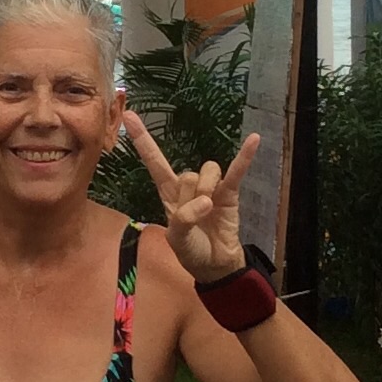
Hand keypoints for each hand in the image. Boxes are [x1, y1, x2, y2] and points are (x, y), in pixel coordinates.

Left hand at [123, 111, 259, 282]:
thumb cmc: (190, 250)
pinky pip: (237, 171)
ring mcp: (211, 187)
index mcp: (168, 193)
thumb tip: (207, 201)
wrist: (214, 265)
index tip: (128, 116)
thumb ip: (184, 218)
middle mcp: (188, 185)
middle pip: (187, 174)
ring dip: (208, 188)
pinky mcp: (230, 192)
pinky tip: (254, 140)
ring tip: (210, 208)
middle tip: (195, 218)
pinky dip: (245, 156)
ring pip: (207, 170)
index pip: (154, 161)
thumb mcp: (177, 238)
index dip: (142, 140)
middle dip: (190, 197)